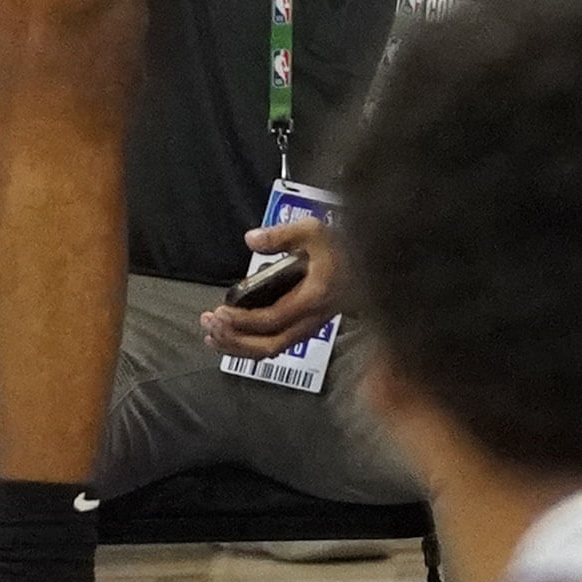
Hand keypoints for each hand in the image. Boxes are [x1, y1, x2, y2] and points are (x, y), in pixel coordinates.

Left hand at [200, 213, 343, 360]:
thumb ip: (280, 235)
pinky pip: (277, 345)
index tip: (220, 312)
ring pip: (272, 350)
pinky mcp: (307, 327)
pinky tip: (233, 338)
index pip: (271, 320)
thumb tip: (251, 239)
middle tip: (210, 325)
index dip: (242, 320)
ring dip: (239, 346)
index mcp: (313, 298)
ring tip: (213, 335)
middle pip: (269, 345)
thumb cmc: (346, 247)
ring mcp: (310, 327)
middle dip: (234, 340)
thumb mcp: (313, 231)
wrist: (372, 264)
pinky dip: (251, 346)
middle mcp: (312, 320)